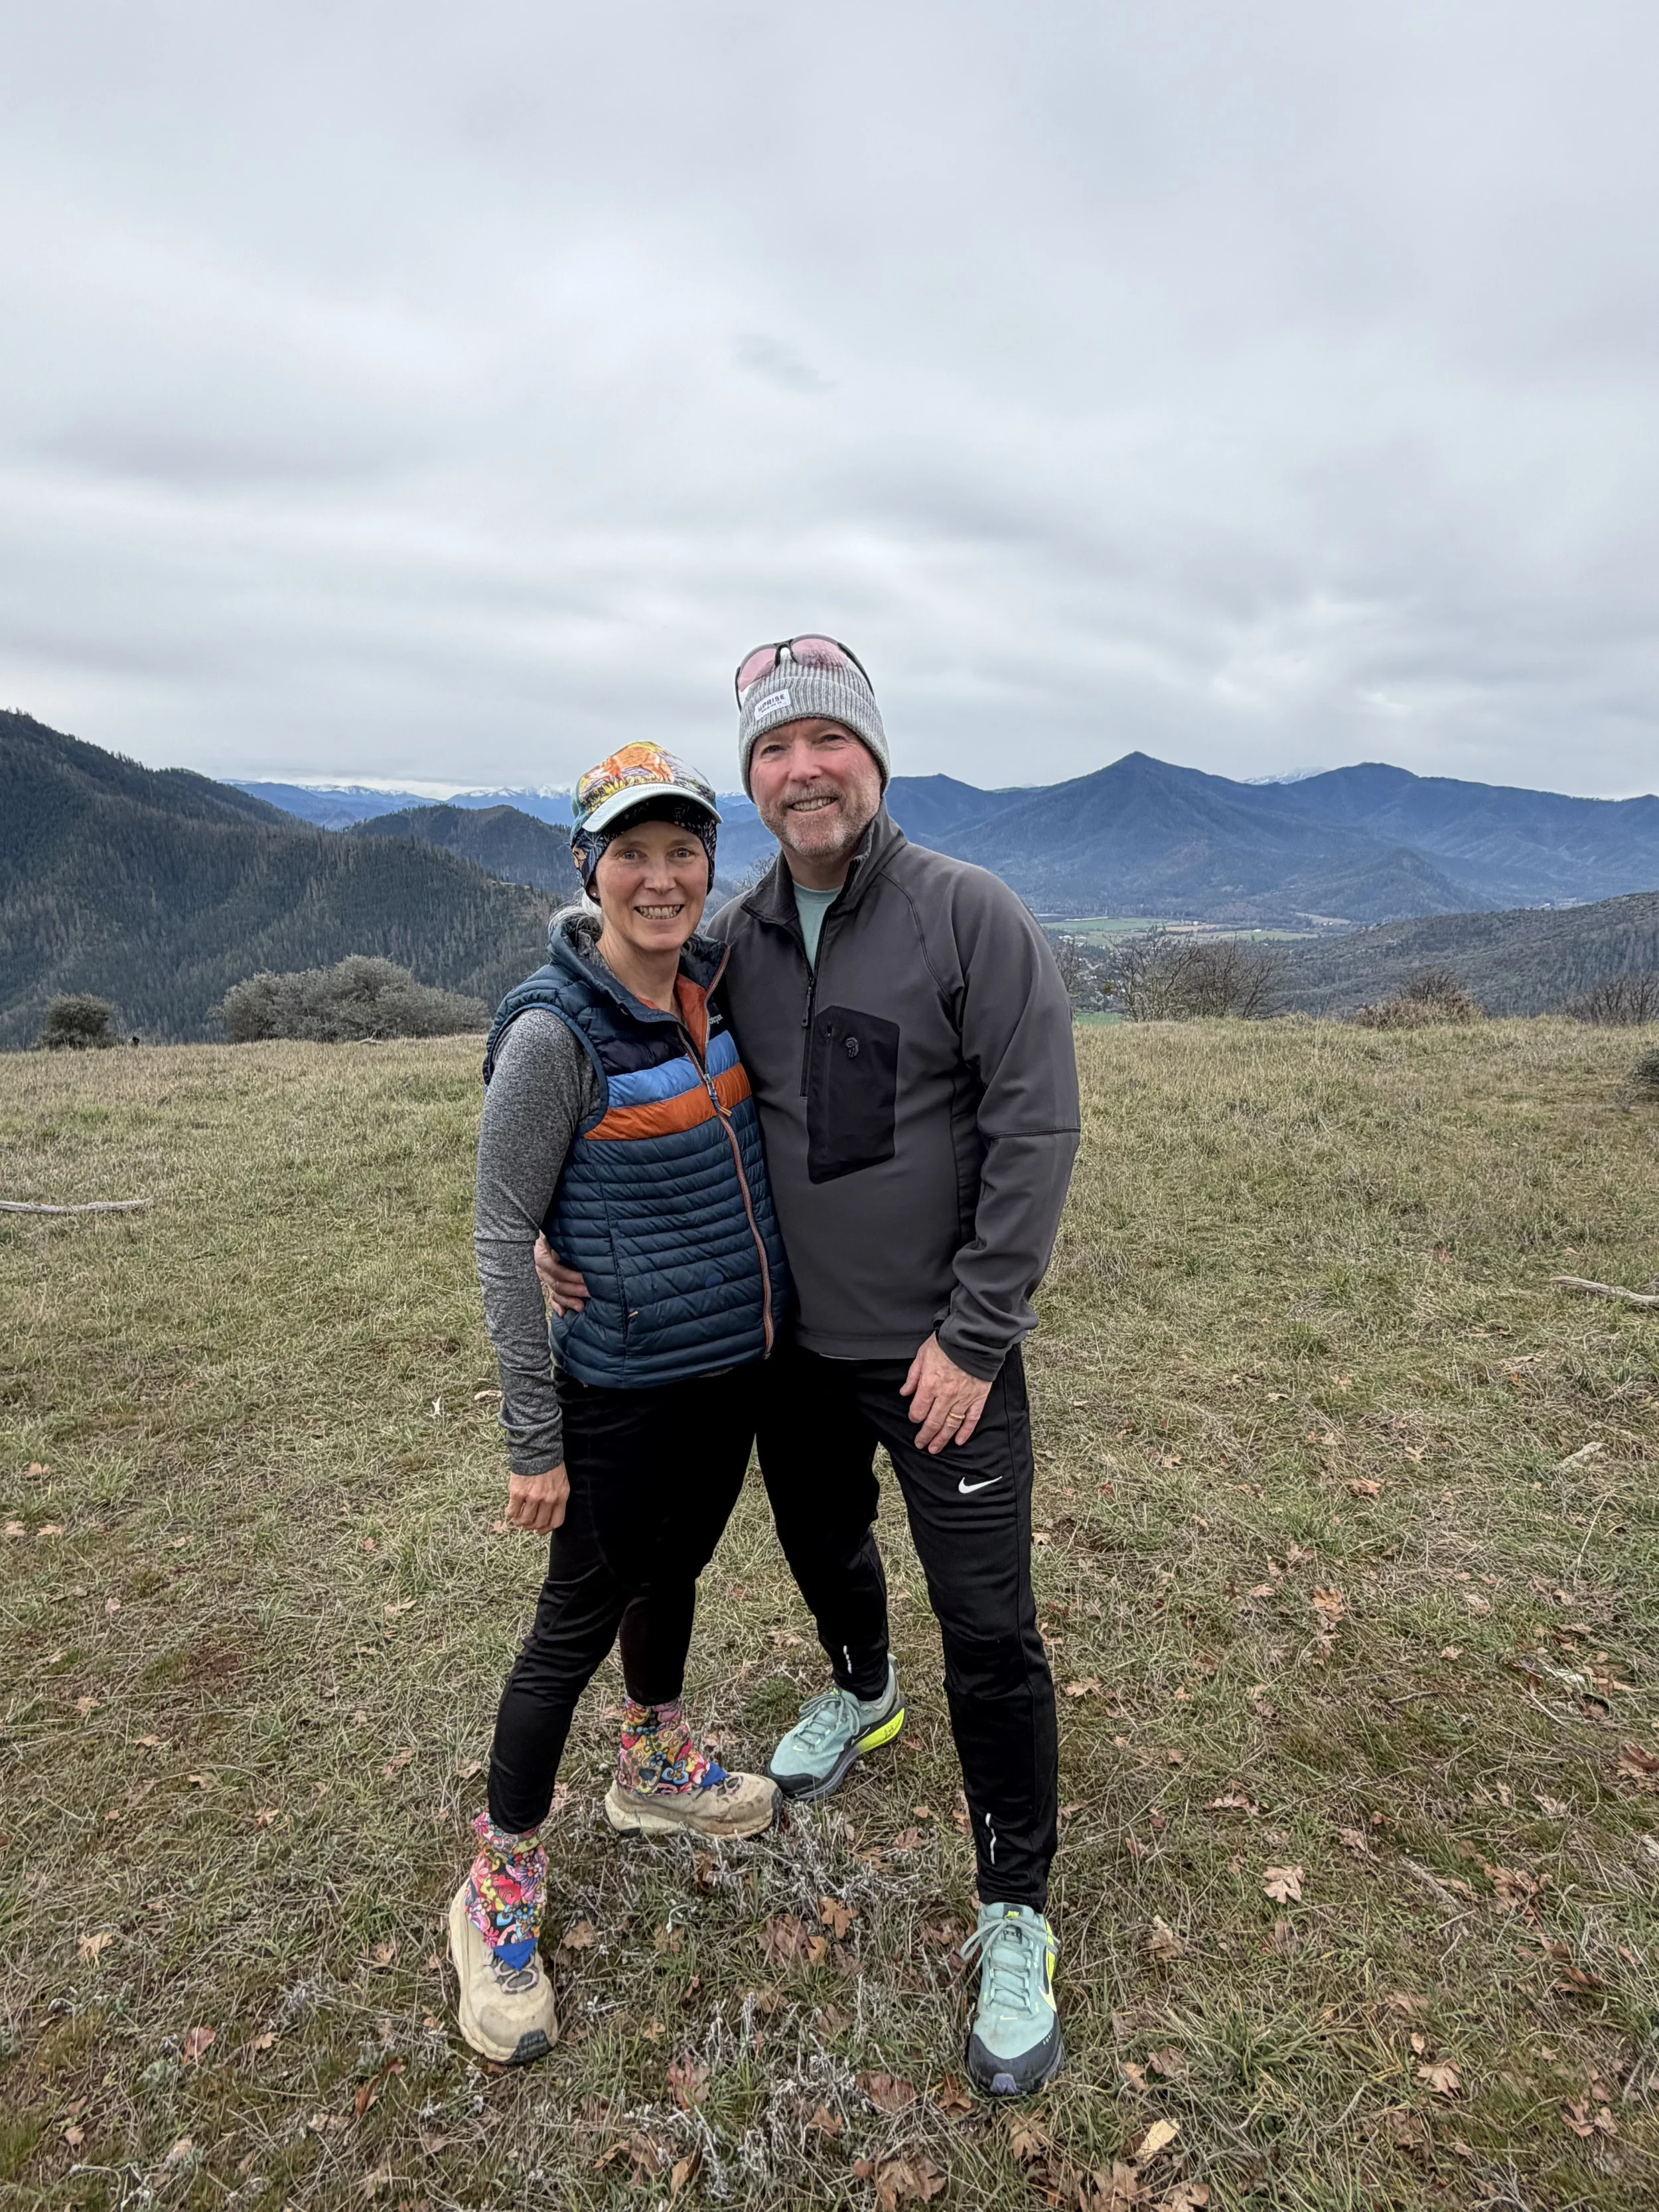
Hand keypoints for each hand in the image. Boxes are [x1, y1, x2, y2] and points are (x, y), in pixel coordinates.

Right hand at [506, 1464, 568, 1533]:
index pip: (556, 1521)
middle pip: (539, 1523)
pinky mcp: (518, 1493)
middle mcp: (548, 1499)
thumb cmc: (549, 1463)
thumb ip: (556, 1496)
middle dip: (531, 1526)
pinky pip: (513, 1511)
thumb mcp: (561, 1480)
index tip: (540, 1530)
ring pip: (525, 1520)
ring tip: (516, 1518)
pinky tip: (510, 1511)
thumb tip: (546, 1511)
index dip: (546, 1529)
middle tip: (526, 1524)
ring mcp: (533, 1497)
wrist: (537, 1448)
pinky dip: (510, 1513)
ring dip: (520, 1522)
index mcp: (561, 1496)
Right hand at [534, 1234, 589, 1315]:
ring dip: (568, 1300)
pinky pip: (551, 1298)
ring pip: (554, 1292)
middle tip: (590, 1292)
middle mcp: (541, 1268)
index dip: (570, 1276)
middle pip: (556, 1283)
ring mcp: (544, 1277)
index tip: (586, 1278)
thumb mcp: (555, 1232)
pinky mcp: (547, 1284)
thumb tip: (558, 1256)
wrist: (548, 1227)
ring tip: (581, 1306)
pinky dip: (557, 1306)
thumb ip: (556, 1242)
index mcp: (542, 1255)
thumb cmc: (558, 1229)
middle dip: (574, 1289)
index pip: (555, 1270)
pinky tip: (563, 1313)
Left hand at [900, 1334, 993, 1454]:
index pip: (918, 1410)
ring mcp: (963, 1399)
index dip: (914, 1417)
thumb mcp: (922, 1355)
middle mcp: (945, 1396)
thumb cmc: (947, 1343)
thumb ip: (913, 1376)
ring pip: (950, 1425)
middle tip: (921, 1444)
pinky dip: (965, 1432)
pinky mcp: (978, 1398)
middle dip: (925, 1436)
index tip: (914, 1419)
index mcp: (930, 1385)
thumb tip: (905, 1392)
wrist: (973, 1339)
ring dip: (942, 1439)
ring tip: (935, 1448)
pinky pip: (971, 1419)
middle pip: (933, 1422)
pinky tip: (959, 1440)